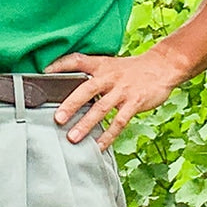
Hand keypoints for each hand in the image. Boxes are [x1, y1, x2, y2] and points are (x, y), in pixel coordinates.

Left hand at [44, 49, 186, 150]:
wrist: (161, 67)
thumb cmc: (132, 69)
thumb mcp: (111, 65)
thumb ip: (93, 75)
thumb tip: (70, 89)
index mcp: (101, 65)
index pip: (77, 60)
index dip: (60, 64)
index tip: (44, 72)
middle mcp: (109, 77)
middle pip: (87, 89)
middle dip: (71, 104)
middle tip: (57, 118)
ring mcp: (122, 90)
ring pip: (101, 108)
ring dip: (86, 124)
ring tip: (73, 138)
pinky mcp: (135, 102)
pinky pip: (119, 121)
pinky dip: (108, 135)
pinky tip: (99, 146)